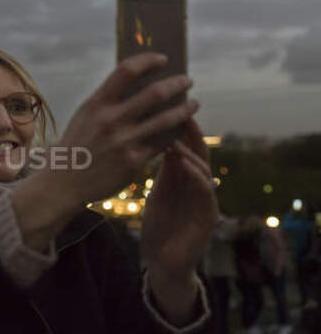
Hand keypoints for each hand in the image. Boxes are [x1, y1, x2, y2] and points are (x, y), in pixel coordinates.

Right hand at [56, 52, 197, 204]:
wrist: (64, 182)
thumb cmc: (76, 145)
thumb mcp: (85, 116)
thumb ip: (108, 101)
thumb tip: (137, 83)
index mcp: (96, 104)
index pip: (126, 71)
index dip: (148, 60)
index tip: (163, 59)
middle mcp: (111, 120)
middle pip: (154, 93)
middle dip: (177, 84)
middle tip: (187, 81)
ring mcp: (123, 142)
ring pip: (166, 119)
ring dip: (185, 109)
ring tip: (193, 104)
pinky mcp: (133, 162)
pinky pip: (162, 143)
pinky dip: (174, 134)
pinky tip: (181, 129)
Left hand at [141, 119, 218, 278]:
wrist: (162, 261)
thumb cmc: (159, 225)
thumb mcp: (158, 192)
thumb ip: (164, 170)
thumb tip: (160, 138)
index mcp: (184, 179)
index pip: (186, 147)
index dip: (182, 128)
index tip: (171, 107)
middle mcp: (198, 185)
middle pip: (199, 153)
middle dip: (192, 133)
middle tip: (182, 113)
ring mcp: (205, 200)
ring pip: (204, 169)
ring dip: (191, 153)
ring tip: (177, 140)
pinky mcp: (208, 217)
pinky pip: (205, 192)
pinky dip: (196, 177)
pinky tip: (186, 166)